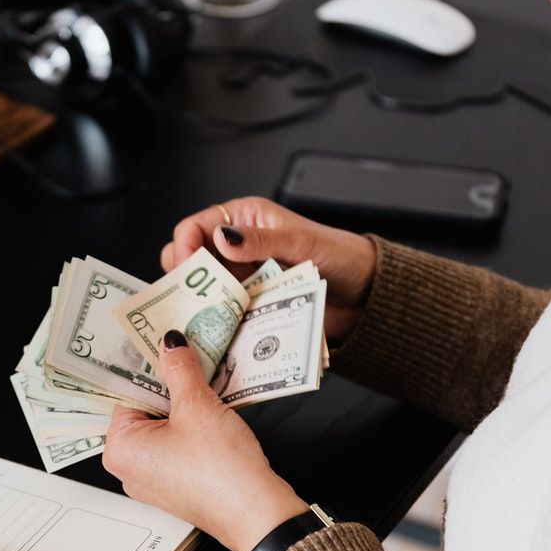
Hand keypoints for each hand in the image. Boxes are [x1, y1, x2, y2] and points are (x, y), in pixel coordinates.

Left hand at [102, 331, 308, 550]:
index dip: (148, 368)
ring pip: (164, 426)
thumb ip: (179, 369)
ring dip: (184, 405)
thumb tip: (170, 344)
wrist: (256, 513)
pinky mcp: (178, 484)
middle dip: (168, 386)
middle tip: (188, 359)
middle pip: (144, 410)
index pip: (125, 393)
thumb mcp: (197, 406)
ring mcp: (153, 479)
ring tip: (204, 383)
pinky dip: (193, 426)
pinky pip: (178, 445)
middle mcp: (129, 468)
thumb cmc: (220, 469)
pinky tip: (213, 411)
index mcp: (120, 449)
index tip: (162, 345)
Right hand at [162, 197, 377, 341]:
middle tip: (187, 298)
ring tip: (200, 318)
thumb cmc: (340, 256)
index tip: (184, 271)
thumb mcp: (301, 243)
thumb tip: (222, 236)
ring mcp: (243, 278)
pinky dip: (216, 322)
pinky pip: (222, 313)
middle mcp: (239, 247)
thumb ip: (261, 239)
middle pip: (192, 260)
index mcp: (246, 219)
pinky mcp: (250, 305)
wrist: (366, 294)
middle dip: (185, 278)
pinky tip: (215, 331)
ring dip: (199, 303)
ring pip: (203, 290)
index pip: (195, 227)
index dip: (184, 247)